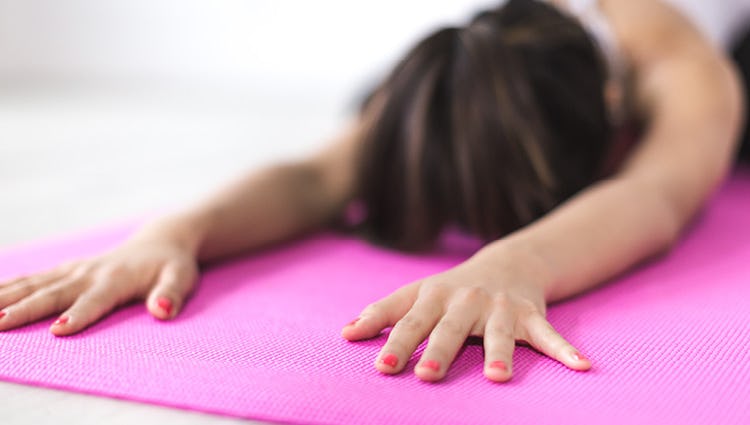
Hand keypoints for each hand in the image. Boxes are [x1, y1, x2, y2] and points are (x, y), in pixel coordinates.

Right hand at [0, 228, 198, 335]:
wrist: (161, 241)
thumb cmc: (172, 266)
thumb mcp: (182, 278)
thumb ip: (171, 294)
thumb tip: (163, 310)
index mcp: (117, 279)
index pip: (95, 300)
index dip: (78, 315)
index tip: (58, 330)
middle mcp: (90, 273)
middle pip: (54, 292)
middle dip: (26, 308)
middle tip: (1, 323)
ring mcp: (75, 269)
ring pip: (35, 283)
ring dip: (7, 296)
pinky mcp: (67, 269)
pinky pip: (33, 278)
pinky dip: (8, 285)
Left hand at [341, 244, 590, 381]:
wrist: (506, 262)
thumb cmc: (451, 288)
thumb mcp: (416, 294)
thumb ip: (382, 313)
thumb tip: (344, 333)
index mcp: (435, 297)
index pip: (411, 321)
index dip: (396, 342)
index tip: (381, 366)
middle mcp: (466, 301)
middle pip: (450, 329)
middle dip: (439, 351)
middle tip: (426, 375)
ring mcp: (500, 308)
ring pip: (499, 333)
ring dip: (500, 353)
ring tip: (498, 377)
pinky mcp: (530, 314)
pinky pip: (548, 334)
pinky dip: (564, 350)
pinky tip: (581, 367)